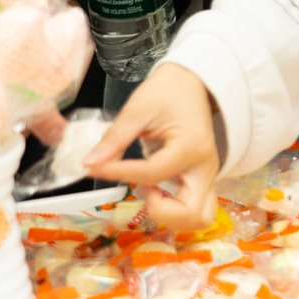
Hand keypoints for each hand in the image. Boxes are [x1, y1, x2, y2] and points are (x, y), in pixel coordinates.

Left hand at [83, 62, 219, 230]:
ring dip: (171, 214)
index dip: (118, 173)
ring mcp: (208, 175)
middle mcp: (206, 167)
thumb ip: (115, 138)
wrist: (193, 82)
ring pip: (200, 217)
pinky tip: (157, 191)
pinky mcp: (203, 178)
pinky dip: (176, 210)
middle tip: (142, 189)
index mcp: (191, 146)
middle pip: (191, 213)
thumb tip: (90, 163)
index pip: (152, 175)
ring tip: (151, 192)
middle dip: (160, 210)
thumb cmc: (167, 91)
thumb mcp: (139, 108)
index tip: (94, 166)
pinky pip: (196, 207)